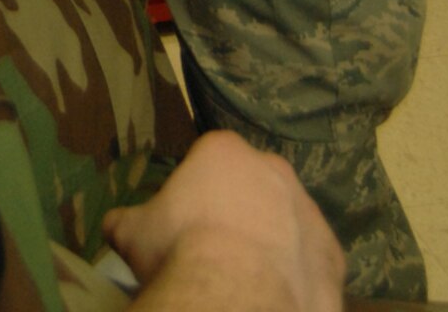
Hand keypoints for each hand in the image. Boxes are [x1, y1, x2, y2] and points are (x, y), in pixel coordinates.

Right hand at [102, 133, 344, 311]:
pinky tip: (275, 300)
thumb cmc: (181, 249)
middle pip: (254, 187)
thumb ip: (126, 222)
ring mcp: (310, 213)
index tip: (186, 223)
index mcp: (224, 151)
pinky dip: (299, 279)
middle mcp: (274, 170)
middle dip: (239, 212)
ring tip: (248, 282)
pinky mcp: (334, 258)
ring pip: (288, 224)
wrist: (237, 300)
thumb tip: (114, 224)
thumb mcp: (134, 233)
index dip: (196, 192)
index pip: (210, 160)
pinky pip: (313, 265)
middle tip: (217, 252)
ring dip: (273, 244)